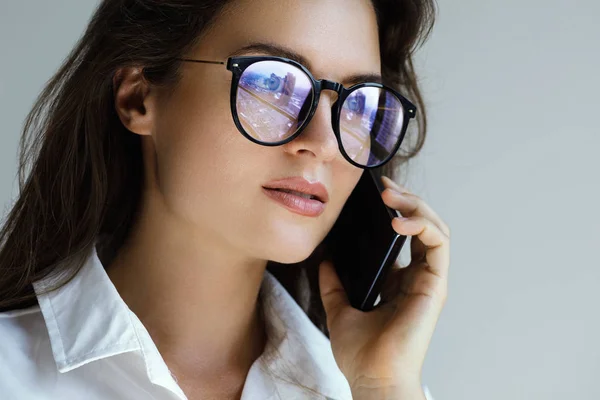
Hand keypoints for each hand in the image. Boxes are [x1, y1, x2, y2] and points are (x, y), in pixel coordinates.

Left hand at [318, 175, 449, 397]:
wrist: (371, 378)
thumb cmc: (360, 353)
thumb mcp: (339, 308)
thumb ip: (333, 283)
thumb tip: (324, 259)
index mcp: (399, 280)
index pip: (405, 234)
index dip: (395, 209)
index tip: (375, 192)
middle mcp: (417, 276)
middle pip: (423, 225)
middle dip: (406, 200)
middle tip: (383, 186)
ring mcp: (428, 279)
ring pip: (435, 228)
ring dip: (416, 206)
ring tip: (390, 198)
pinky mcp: (434, 285)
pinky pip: (438, 244)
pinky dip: (422, 226)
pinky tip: (398, 222)